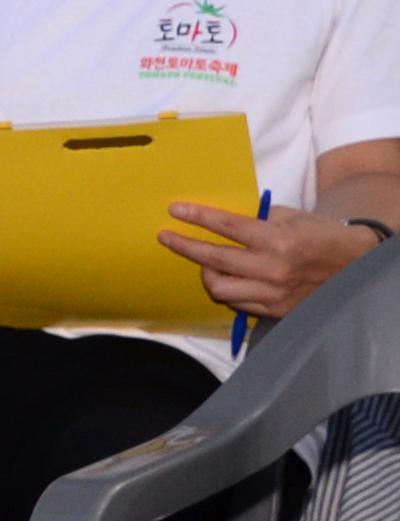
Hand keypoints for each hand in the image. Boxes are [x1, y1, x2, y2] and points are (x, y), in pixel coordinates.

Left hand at [161, 202, 374, 319]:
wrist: (354, 265)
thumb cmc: (319, 235)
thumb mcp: (289, 217)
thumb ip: (254, 219)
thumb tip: (216, 218)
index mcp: (277, 241)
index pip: (226, 226)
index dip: (197, 217)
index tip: (175, 210)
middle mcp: (273, 270)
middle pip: (213, 260)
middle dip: (184, 246)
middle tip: (167, 237)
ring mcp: (274, 294)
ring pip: (219, 289)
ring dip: (206, 273)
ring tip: (205, 261)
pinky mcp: (275, 310)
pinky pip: (237, 303)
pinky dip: (227, 289)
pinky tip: (226, 277)